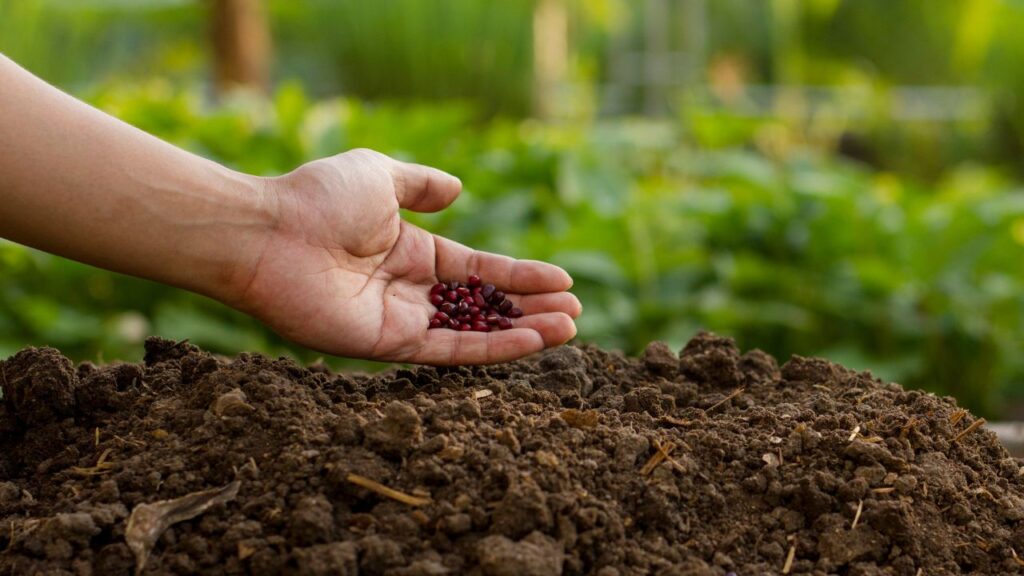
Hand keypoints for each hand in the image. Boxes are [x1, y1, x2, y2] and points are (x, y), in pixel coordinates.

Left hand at [229, 149, 580, 363]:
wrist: (268, 233)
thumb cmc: (317, 198)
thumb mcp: (379, 175)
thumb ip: (420, 185)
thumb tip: (458, 188)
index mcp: (411, 250)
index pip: (478, 269)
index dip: (520, 276)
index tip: (562, 281)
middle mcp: (409, 289)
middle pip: (482, 306)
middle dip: (529, 310)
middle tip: (574, 314)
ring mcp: (399, 320)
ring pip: (473, 332)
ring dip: (521, 333)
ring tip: (568, 330)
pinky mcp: (386, 345)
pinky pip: (447, 349)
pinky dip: (490, 348)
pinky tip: (529, 341)